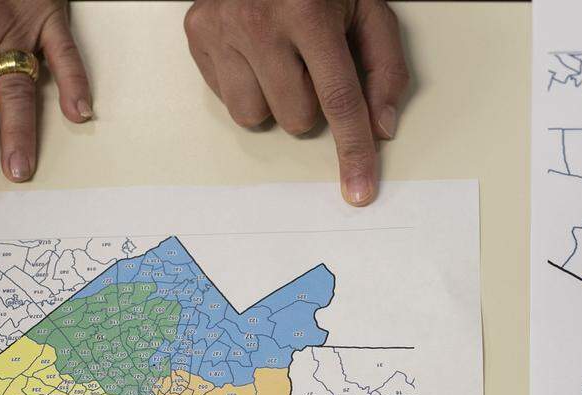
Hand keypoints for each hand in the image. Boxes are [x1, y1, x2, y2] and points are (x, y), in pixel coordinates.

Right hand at [184, 0, 408, 206]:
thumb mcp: (368, 9)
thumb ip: (385, 67)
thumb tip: (380, 127)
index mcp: (309, 13)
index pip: (339, 101)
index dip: (353, 151)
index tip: (359, 189)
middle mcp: (259, 22)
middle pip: (297, 118)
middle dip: (311, 102)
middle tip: (309, 63)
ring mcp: (221, 29)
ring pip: (255, 117)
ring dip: (274, 98)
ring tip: (279, 57)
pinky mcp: (196, 34)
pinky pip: (227, 99)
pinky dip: (246, 85)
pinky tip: (255, 52)